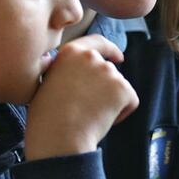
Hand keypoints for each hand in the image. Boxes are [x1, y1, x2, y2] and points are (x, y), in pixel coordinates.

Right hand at [24, 35, 137, 158]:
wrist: (59, 135)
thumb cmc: (48, 116)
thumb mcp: (48, 82)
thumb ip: (66, 71)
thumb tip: (77, 75)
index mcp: (70, 52)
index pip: (97, 42)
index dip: (110, 50)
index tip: (119, 57)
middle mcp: (91, 57)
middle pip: (109, 71)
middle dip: (105, 89)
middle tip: (87, 107)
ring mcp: (108, 71)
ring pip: (119, 88)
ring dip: (111, 102)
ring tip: (90, 115)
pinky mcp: (122, 88)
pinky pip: (129, 102)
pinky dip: (121, 113)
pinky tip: (102, 120)